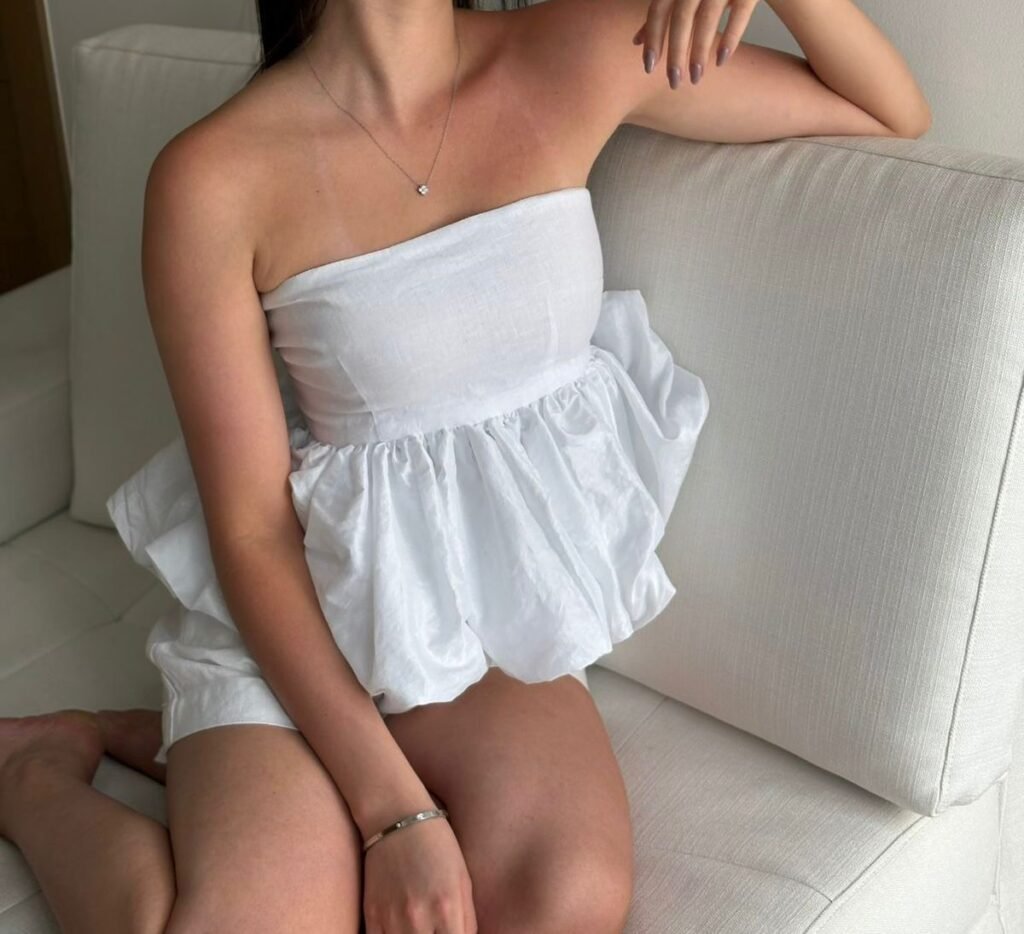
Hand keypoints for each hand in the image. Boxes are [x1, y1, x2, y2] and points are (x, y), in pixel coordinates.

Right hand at [362, 812, 477, 933]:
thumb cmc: (438, 847)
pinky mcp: (371, 916)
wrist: (396, 817)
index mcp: (447, 908)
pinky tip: (403, 930)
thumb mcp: (463, 881)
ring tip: (421, 928)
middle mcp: (418, 918)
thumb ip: (467, 923)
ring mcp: (391, 919)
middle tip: (435, 930)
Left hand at [632, 0, 761, 87]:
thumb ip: (662, 11)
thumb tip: (637, 40)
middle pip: (682, 17)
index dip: (653, 38)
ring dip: (699, 51)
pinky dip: (730, 38)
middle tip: (673, 83)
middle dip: (676, 52)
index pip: (659, 9)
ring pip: (707, 18)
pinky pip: (739, 14)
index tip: (649, 68)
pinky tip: (721, 61)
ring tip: (695, 78)